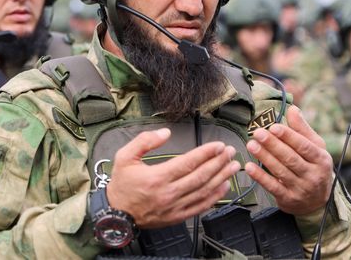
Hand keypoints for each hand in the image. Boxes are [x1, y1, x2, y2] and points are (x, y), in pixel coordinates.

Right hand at [106, 129, 239, 228]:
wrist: (117, 214)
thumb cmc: (122, 184)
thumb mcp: (124, 157)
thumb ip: (144, 141)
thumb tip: (165, 133)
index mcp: (157, 177)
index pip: (188, 163)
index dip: (206, 153)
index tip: (218, 145)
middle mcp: (169, 193)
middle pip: (200, 176)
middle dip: (218, 162)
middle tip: (230, 152)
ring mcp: (175, 207)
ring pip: (204, 191)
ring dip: (221, 177)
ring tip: (233, 166)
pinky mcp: (177, 217)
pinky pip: (201, 206)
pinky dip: (215, 196)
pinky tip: (224, 186)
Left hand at [245, 106, 332, 215]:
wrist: (318, 202)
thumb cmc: (314, 167)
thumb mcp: (315, 148)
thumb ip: (302, 129)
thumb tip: (292, 108)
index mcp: (321, 159)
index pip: (304, 146)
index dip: (289, 136)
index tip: (273, 126)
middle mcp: (313, 175)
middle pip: (291, 158)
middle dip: (273, 145)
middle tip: (257, 132)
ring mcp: (300, 189)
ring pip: (280, 171)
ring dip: (264, 157)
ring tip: (251, 144)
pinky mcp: (288, 199)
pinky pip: (272, 187)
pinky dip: (260, 177)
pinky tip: (249, 166)